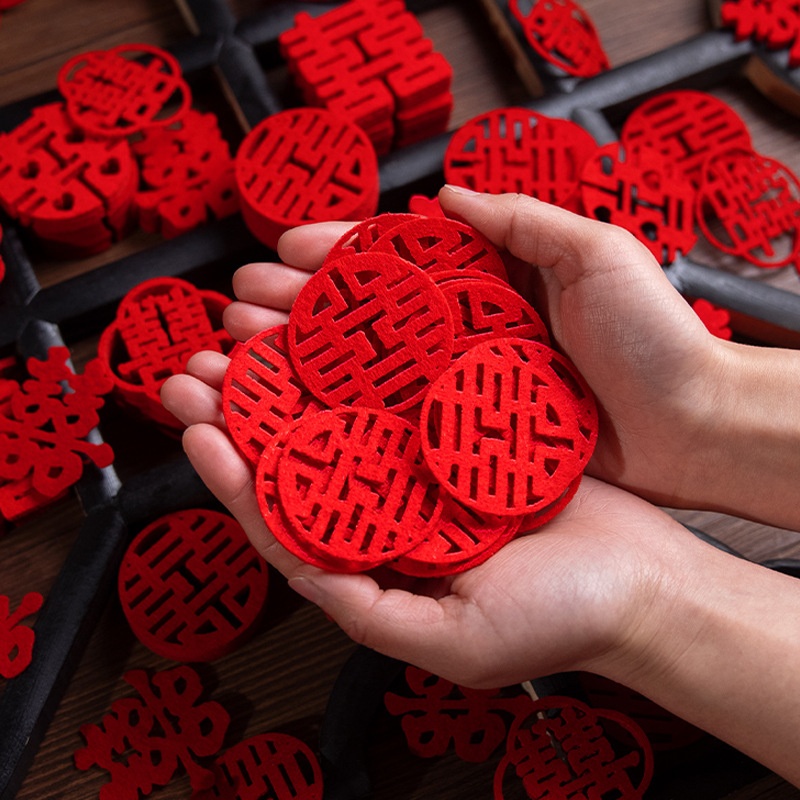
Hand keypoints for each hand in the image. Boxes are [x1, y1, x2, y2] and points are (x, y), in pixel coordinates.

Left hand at [161, 351, 696, 687]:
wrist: (649, 583)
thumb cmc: (563, 621)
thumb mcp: (459, 641)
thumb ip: (373, 613)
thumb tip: (302, 573)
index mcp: (383, 555)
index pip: (287, 513)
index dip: (234, 473)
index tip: (198, 429)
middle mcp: (400, 502)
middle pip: (306, 448)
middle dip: (247, 407)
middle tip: (200, 365)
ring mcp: (435, 460)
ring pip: (351, 405)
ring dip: (299, 367)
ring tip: (255, 326)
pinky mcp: (474, 425)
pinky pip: (418, 383)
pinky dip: (382, 353)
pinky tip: (349, 322)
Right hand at [220, 190, 725, 508]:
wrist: (693, 428)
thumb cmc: (656, 339)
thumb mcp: (599, 252)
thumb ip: (522, 219)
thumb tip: (444, 197)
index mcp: (482, 296)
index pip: (390, 272)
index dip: (333, 259)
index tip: (284, 251)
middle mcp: (460, 347)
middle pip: (360, 328)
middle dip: (291, 316)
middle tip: (236, 314)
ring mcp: (458, 399)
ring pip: (362, 383)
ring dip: (295, 373)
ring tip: (239, 364)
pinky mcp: (466, 449)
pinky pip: (394, 435)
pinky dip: (341, 428)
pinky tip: (296, 423)